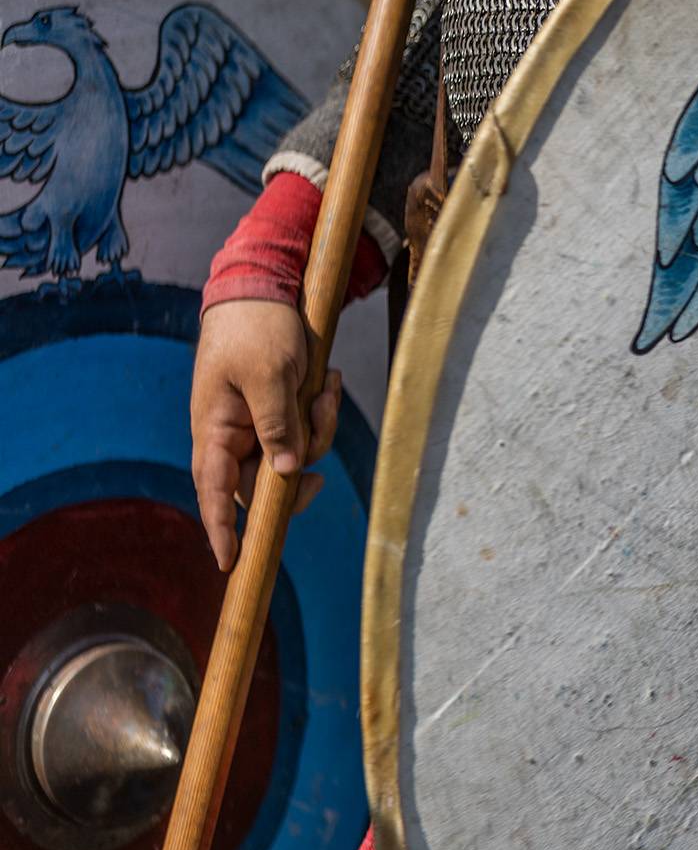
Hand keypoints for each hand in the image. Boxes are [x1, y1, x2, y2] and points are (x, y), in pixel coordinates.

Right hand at [190, 299, 340, 570]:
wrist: (266, 288)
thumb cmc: (257, 328)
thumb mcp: (268, 376)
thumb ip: (276, 426)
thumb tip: (286, 474)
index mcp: (216, 429)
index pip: (216, 491)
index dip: (223, 529)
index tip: (231, 562)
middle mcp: (235, 434)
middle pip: (268, 482)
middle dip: (300, 471)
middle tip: (320, 463)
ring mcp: (260, 423)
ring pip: (297, 456)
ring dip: (320, 427)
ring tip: (326, 387)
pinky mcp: (283, 410)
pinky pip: (309, 429)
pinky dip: (323, 410)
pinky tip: (329, 379)